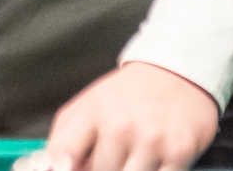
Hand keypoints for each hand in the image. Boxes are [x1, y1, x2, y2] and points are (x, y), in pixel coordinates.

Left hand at [26, 62, 218, 170]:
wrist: (179, 71)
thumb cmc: (130, 93)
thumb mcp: (90, 102)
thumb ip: (66, 138)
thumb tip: (53, 168)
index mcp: (94, 110)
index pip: (63, 154)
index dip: (62, 167)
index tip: (67, 168)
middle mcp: (121, 125)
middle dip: (102, 168)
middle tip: (114, 153)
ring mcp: (151, 140)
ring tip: (132, 154)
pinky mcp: (179, 152)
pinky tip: (153, 159)